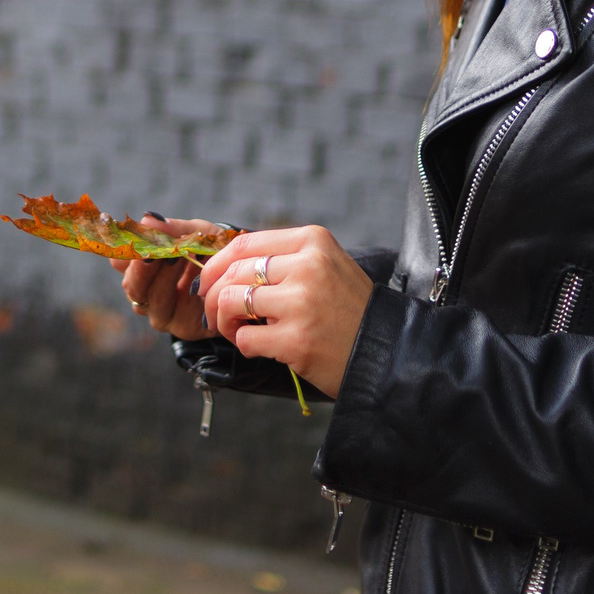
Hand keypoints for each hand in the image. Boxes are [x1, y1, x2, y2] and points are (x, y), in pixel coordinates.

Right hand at [112, 215, 213, 339]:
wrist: (240, 273)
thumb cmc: (209, 249)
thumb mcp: (194, 233)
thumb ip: (173, 229)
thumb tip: (148, 218)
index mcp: (140, 269)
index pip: (120, 262)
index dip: (126, 253)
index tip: (138, 240)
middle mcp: (145, 293)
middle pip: (132, 285)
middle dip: (144, 268)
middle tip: (157, 250)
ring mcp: (162, 313)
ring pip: (154, 299)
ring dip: (168, 277)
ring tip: (182, 257)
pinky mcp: (183, 328)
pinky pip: (182, 314)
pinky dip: (191, 296)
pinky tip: (200, 282)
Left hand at [196, 226, 374, 398]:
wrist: (385, 352)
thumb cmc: (349, 310)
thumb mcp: (325, 266)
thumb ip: (283, 258)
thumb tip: (226, 263)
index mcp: (313, 241)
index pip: (243, 243)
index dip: (215, 264)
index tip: (207, 282)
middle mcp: (307, 266)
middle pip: (233, 273)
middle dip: (213, 295)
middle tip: (215, 312)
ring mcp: (301, 303)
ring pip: (230, 301)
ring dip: (223, 320)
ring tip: (236, 330)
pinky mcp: (296, 340)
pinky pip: (244, 338)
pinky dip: (243, 345)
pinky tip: (259, 347)